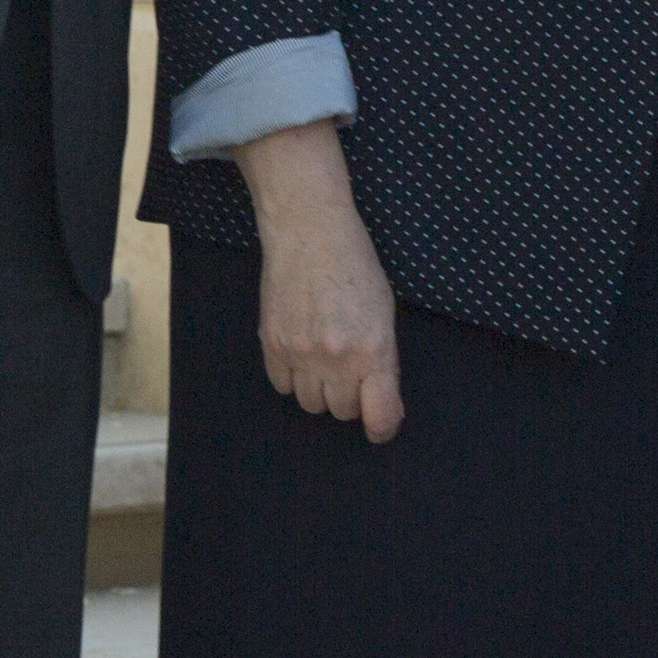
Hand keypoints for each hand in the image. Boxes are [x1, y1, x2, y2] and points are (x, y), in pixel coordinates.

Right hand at [239, 119, 404, 443]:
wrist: (309, 231)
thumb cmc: (355, 266)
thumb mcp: (384, 312)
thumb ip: (384, 360)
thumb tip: (384, 405)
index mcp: (373, 349)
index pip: (378, 415)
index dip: (382, 427)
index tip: (381, 425)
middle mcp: (337, 357)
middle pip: (342, 411)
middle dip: (350, 399)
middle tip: (352, 373)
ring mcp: (300, 353)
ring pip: (310, 404)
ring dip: (320, 390)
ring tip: (325, 359)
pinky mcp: (272, 344)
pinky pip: (282, 386)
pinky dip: (293, 378)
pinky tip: (301, 352)